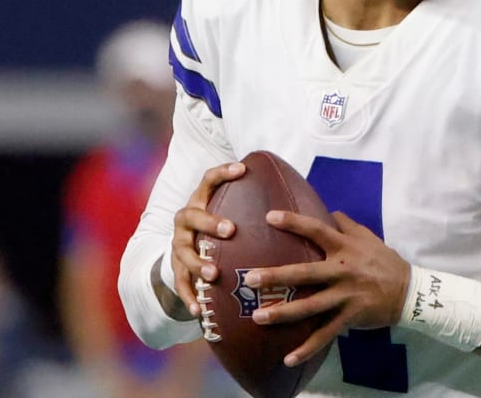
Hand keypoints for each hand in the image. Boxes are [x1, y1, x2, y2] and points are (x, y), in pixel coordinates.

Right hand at [170, 162, 245, 316]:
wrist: (186, 253)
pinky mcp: (175, 269)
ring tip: (214, 274)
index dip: (223, 173)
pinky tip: (198, 310)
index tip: (243, 169)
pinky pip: (179, 283)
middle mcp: (186, 220)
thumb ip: (257, 207)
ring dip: (197, 262)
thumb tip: (305, 203)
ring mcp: (178, 244)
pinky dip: (189, 296)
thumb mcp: (234, 213)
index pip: (209, 180)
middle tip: (231, 230)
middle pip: (192, 215)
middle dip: (210, 221)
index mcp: (202, 201)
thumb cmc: (222, 229)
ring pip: (182, 251)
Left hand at [242, 210, 410, 366]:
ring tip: (259, 317)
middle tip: (250, 279)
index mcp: (344, 248)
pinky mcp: (349, 318)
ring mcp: (345, 296)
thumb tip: (328, 211)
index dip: (293, 223)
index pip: (316, 230)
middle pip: (305, 273)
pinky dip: (308, 348)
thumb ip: (346, 224)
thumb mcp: (368, 237)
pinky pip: (325, 335)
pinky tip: (288, 359)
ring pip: (310, 306)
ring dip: (283, 313)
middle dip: (276, 276)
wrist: (409, 292)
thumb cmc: (384, 261)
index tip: (269, 217)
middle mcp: (342, 271)